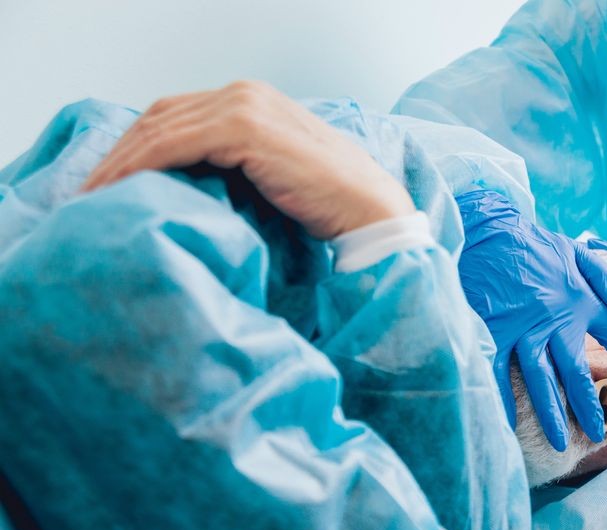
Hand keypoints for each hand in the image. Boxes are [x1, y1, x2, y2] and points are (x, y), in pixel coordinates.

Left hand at [81, 81, 414, 239]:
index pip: (176, 114)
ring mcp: (244, 106)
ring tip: (95, 195)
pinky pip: (173, 144)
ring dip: (120, 161)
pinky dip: (140, 166)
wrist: (371, 213)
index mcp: (253, 101)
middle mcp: (245, 93)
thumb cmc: (332, 206)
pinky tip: (120, 189)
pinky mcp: (245, 129)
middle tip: (89, 190)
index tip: (110, 180)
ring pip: (159, 128)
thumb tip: (189, 187)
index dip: (137, 145)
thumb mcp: (272, 177)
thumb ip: (236, 167)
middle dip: (120, 152)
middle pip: (159, 116)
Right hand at [456, 190, 606, 449]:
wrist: (490, 229)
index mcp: (580, 301)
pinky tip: (509, 421)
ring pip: (540, 380)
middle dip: (589, 406)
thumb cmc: (532, 242)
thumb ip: (603, 280)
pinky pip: (499, 370)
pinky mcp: (495, 329)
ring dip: (550, 413)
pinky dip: (503, 397)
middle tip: (597, 433)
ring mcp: (524, 328)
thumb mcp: (576, 251)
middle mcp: (556, 320)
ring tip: (560, 441)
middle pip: (576, 372)